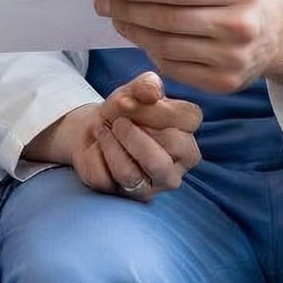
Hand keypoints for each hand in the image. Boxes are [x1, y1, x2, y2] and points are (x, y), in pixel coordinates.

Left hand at [23, 71, 202, 200]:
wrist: (94, 129)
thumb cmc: (123, 111)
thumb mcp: (134, 90)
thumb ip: (147, 85)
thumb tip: (152, 95)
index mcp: (187, 139)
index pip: (187, 123)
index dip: (155, 110)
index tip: (134, 101)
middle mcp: (175, 169)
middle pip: (158, 159)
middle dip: (128, 133)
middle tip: (117, 122)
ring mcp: (152, 187)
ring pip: (128, 173)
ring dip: (109, 143)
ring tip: (105, 131)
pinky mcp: (126, 197)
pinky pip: (105, 178)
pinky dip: (95, 156)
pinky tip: (98, 149)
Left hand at [96, 0, 282, 98]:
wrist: (278, 33)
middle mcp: (240, 26)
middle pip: (168, 20)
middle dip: (128, 10)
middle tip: (104, 3)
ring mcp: (233, 59)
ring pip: (166, 47)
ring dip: (133, 32)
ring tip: (117, 19)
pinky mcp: (224, 84)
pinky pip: (173, 68)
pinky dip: (151, 52)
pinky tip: (142, 38)